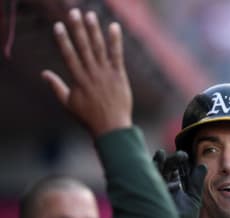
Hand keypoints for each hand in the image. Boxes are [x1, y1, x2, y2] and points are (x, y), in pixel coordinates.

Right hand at [42, 9, 131, 136]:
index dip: (63, 40)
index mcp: (78, 80)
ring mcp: (106, 74)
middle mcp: (91, 74)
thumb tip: (43, 73)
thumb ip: (56, 87)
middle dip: (78, 29)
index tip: (58, 26)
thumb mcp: (69, 103)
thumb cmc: (89, 117)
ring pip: (99, 48)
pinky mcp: (119, 76)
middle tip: (73, 12)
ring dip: (94, 30)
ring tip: (90, 15)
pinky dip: (115, 41)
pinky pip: (117, 55)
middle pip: (84, 47)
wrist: (112, 127)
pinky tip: (113, 27)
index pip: (69, 55)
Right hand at [153, 150, 206, 217]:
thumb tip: (203, 165)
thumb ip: (196, 182)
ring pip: (154, 172)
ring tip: (161, 154)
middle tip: (181, 155)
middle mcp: (162, 185)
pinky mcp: (149, 196)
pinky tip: (159, 168)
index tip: (185, 156)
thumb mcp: (193, 198)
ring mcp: (154, 191)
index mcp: (172, 184)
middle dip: (171, 160)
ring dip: (158, 162)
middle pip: (164, 167)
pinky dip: (153, 175)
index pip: (174, 168)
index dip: (179, 160)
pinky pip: (147, 183)